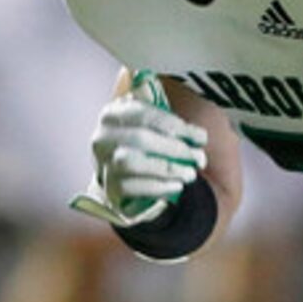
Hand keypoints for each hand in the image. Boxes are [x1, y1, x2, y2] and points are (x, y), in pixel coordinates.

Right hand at [70, 79, 206, 228]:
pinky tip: (177, 186)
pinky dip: (160, 187)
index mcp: (113, 114)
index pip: (144, 114)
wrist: (116, 173)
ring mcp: (103, 163)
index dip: (176, 125)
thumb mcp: (146, 123)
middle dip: (175, 148)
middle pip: (140, 138)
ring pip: (134, 163)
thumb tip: (190, 128)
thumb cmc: (138, 144)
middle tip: (199, 158)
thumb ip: (163, 117)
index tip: (200, 137)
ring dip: (168, 168)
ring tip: (190, 174)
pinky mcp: (109, 188)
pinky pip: (134, 188)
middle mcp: (102, 137)